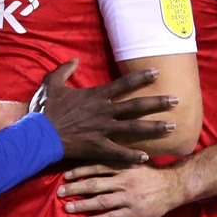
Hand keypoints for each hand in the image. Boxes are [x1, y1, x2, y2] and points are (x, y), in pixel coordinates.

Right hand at [34, 60, 177, 163]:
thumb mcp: (52, 83)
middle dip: (158, 103)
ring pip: (135, 129)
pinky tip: (147, 157)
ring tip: (173, 127)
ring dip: (155, 128)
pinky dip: (133, 156)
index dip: (142, 78)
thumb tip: (74, 59)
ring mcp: (103, 130)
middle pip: (137, 106)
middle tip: (177, 100)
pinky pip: (119, 152)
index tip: (158, 73)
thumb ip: (65, 70)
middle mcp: (105, 112)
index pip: (124, 84)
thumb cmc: (46, 109)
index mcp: (96, 96)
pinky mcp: (97, 147)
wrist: (39, 133)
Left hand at [58, 163, 183, 216]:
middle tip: (60, 192)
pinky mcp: (135, 212)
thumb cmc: (154, 173)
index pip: (97, 167)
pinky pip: (113, 216)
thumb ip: (120, 161)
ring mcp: (129, 197)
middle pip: (95, 184)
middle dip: (75, 188)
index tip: (66, 175)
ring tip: (67, 208)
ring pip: (101, 201)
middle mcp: (124, 181)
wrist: (175, 186)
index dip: (80, 171)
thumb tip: (101, 155)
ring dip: (82, 204)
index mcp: (124, 167)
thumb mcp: (137, 161)